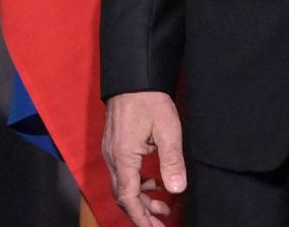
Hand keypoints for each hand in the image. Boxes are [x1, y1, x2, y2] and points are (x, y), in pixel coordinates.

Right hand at [102, 91, 186, 226]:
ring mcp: (112, 151)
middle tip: (161, 222)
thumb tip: (177, 189)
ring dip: (141, 198)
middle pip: (123, 195)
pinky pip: (123, 173)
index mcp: (123, 157)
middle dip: (142, 213)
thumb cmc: (150, 100)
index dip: (140, 218)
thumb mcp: (168, 130)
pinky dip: (137, 184)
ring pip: (123, 185)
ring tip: (163, 205)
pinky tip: (153, 182)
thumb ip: (172, 161)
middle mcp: (112, 157)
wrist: (133, 76)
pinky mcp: (115, 144)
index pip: (127, 197)